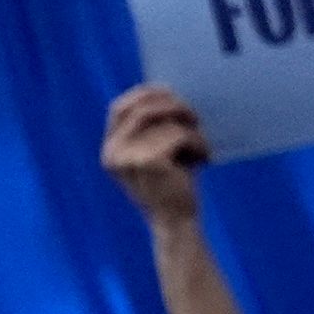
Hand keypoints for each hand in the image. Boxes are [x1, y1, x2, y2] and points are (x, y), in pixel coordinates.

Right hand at [102, 83, 209, 223]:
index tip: (172, 94)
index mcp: (110, 149)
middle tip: (195, 118)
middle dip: (174, 105)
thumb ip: (149, 129)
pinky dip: (197, 143)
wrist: (175, 222)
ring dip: (192, 130)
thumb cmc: (171, 184)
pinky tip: (203, 159)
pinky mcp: (149, 161)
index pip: (120, 107)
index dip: (145, 94)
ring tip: (200, 148)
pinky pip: (179, 135)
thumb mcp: (152, 153)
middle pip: (143, 108)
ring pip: (167, 122)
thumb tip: (167, 92)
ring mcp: (128, 157)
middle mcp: (112, 153)